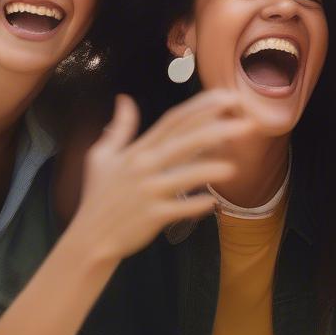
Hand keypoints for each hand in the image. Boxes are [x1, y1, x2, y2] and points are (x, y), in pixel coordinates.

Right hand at [70, 89, 254, 265]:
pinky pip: (177, 209)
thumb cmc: (98, 195)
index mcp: (138, 150)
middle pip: (184, 142)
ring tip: (233, 166)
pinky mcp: (151, 217)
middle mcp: (144, 166)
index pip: (173, 121)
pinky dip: (194, 206)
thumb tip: (124, 99)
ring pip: (183, 176)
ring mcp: (148, 192)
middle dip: (217, 129)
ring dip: (209, 169)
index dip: (201, 107)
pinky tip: (213, 202)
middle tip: (247, 123)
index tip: (227, 97)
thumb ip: (119, 128)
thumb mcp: (101, 157)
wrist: (89, 237)